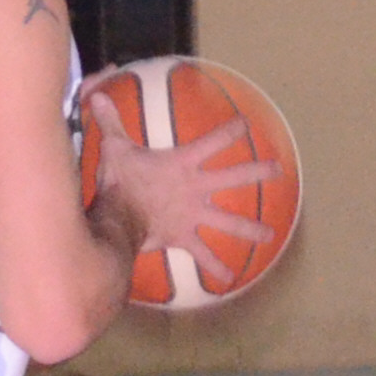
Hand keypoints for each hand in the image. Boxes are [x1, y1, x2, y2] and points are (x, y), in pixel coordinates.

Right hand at [86, 95, 282, 291]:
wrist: (116, 218)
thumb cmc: (119, 181)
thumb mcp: (115, 148)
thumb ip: (112, 123)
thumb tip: (96, 96)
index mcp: (183, 163)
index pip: (213, 142)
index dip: (230, 132)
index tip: (245, 125)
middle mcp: (196, 189)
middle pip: (234, 177)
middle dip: (258, 172)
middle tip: (278, 169)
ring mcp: (193, 215)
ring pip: (229, 222)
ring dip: (251, 229)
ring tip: (270, 235)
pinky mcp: (185, 237)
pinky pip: (203, 255)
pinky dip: (215, 267)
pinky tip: (229, 279)